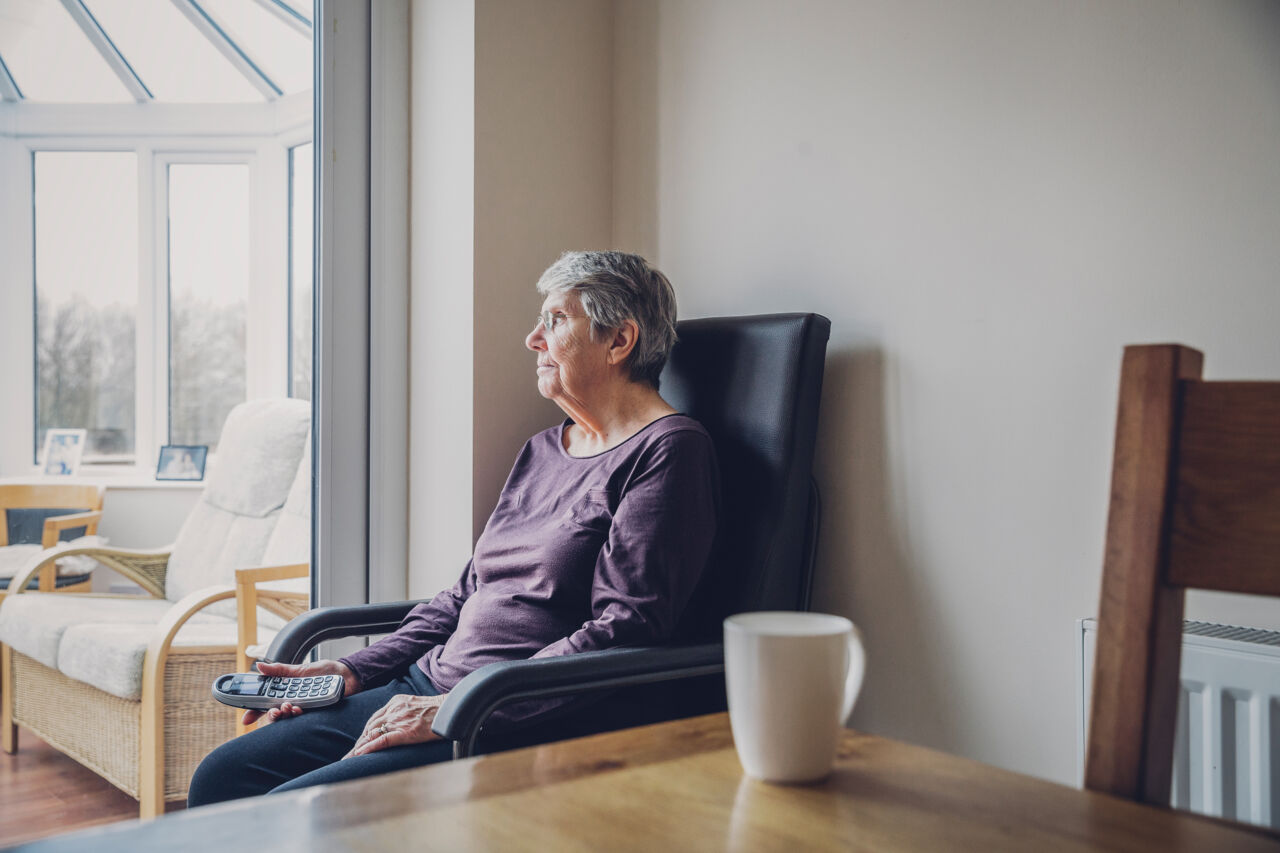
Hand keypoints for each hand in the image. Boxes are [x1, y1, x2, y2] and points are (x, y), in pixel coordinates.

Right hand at [242, 660, 360, 726]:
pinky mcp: (316, 713)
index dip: (254, 712)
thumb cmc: (324, 671)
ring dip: (285, 714)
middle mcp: (292, 702)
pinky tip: (299, 709)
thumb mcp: (299, 668)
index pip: (266, 704)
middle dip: (271, 715)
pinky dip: (299, 714)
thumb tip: (259, 665)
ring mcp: (304, 709)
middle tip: (274, 710)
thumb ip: (279, 669)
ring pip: (288, 719)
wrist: (347, 674)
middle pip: (275, 714)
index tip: (246, 719)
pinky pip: (304, 719)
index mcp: (285, 692)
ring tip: (288, 706)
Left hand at [342, 692, 448, 758]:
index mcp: (396, 702)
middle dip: (359, 741)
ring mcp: (399, 720)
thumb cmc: (438, 710)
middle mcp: (394, 709)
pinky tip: (360, 754)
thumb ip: (404, 711)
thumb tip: (399, 723)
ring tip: (349, 759)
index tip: (359, 743)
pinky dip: (369, 748)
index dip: (365, 732)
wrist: (451, 710)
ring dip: (359, 747)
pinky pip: (383, 740)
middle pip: (370, 727)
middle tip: (349, 755)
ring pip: (372, 734)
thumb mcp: (416, 704)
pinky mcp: (405, 732)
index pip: (375, 719)